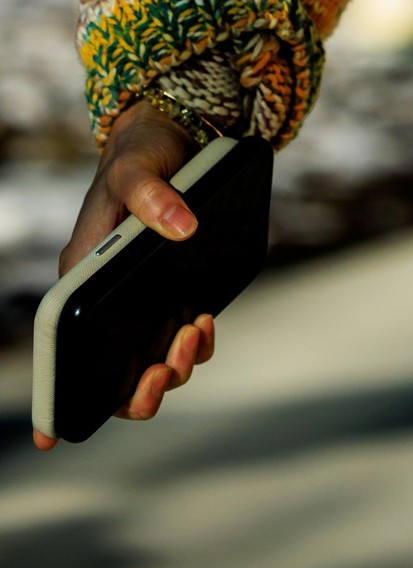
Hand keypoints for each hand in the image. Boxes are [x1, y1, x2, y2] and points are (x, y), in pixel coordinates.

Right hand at [33, 100, 217, 449]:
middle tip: (165, 366)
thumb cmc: (141, 153)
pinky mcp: (174, 290)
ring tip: (193, 332)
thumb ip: (154, 197)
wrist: (172, 134)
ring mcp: (142, 298)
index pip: (62, 346)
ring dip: (173, 363)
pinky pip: (180, 335)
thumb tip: (183, 229)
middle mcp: (108, 297)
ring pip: (150, 359)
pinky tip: (205, 320)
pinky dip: (195, 341)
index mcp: (81, 276)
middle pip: (112, 371)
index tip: (52, 434)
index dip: (57, 394)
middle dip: (139, 387)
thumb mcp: (138, 169)